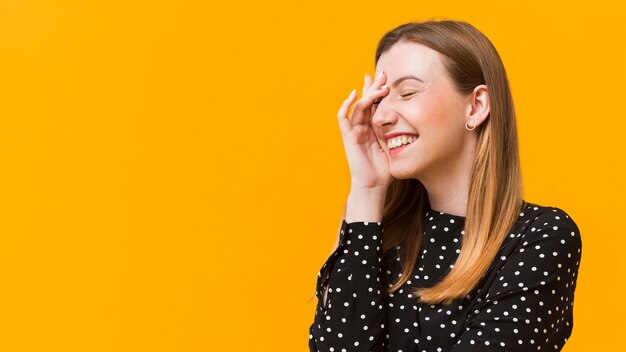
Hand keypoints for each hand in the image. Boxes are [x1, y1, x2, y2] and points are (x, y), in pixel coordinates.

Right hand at [337, 71, 391, 192]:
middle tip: (384, 74)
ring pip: (358, 107)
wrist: (373, 185)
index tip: (387, 80)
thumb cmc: (384, 170)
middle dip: (373, 87)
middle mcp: (362, 128)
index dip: (378, 92)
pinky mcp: (348, 137)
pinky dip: (346, 105)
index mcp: (372, 129)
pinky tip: (354, 95)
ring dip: (368, 94)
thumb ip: (394, 130)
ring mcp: (354, 131)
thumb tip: (402, 114)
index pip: (374, 105)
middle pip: (365, 102)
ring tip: (380, 86)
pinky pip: (342, 118)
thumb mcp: (393, 145)